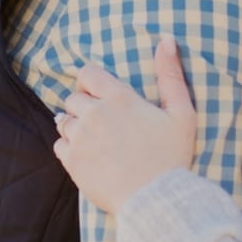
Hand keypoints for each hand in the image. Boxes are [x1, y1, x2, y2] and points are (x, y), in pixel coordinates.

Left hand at [53, 38, 196, 213]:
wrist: (157, 201)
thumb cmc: (172, 157)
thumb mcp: (182, 113)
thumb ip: (171, 75)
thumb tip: (166, 40)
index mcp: (120, 98)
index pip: (88, 74)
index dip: (91, 82)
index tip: (101, 95)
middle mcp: (95, 113)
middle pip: (74, 98)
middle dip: (85, 107)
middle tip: (103, 124)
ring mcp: (80, 138)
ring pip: (64, 121)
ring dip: (75, 127)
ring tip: (96, 141)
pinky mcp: (72, 162)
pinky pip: (59, 145)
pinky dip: (69, 148)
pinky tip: (88, 156)